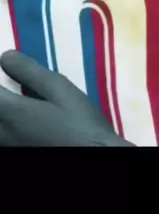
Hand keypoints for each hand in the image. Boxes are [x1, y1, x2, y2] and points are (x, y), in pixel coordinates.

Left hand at [0, 50, 134, 146]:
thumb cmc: (79, 124)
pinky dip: (7, 124)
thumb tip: (6, 56)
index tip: (5, 67)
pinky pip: (4, 137)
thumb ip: (30, 73)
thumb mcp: (60, 91)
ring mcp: (10, 146)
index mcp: (12, 112)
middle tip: (10, 87)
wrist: (95, 156)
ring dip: (6, 109)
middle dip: (2, 95)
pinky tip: (22, 120)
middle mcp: (3, 132)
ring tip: (15, 100)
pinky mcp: (17, 153)